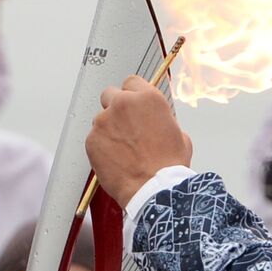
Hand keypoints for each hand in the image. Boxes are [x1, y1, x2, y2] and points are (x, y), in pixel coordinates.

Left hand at [85, 75, 192, 204]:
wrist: (153, 189)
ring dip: (108, 129)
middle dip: (116, 108)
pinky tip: (114, 159)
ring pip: (101, 118)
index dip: (132, 94)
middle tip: (124, 126)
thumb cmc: (168, 166)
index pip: (131, 81)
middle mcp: (123, 104)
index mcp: (148, 98)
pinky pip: (94, 138)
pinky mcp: (92, 140)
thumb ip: (162, 120)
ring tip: (122, 150)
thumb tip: (157, 124)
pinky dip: (101, 147)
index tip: (132, 104)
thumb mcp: (179, 135)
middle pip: (110, 94)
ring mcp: (104, 121)